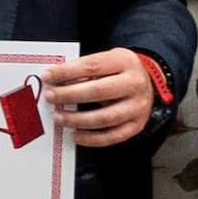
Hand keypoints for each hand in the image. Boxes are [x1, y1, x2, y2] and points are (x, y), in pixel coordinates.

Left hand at [40, 49, 159, 147]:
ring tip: (59, 117)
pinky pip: (113, 136)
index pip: (91, 66)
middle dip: (70, 95)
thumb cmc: (120, 70)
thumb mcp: (107, 60)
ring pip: (105, 117)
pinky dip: (91, 139)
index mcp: (124, 62)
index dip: (66, 72)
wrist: (150, 81)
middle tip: (50, 97)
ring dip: (77, 120)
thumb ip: (85, 69)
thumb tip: (55, 80)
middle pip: (98, 91)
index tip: (47, 76)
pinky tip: (75, 135)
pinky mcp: (137, 125)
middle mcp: (134, 84)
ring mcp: (138, 107)